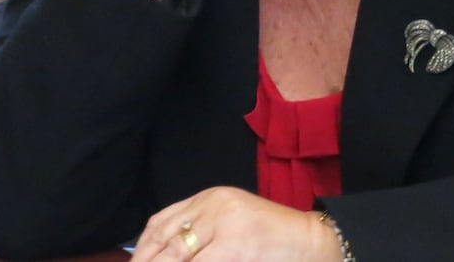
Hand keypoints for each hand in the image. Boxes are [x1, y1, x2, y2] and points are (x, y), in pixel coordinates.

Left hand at [130, 187, 341, 261]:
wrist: (310, 241)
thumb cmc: (273, 238)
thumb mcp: (232, 224)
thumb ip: (202, 233)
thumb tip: (165, 256)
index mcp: (210, 198)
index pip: (162, 222)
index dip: (143, 249)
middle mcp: (213, 205)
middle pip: (165, 241)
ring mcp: (223, 225)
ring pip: (177, 258)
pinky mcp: (232, 247)